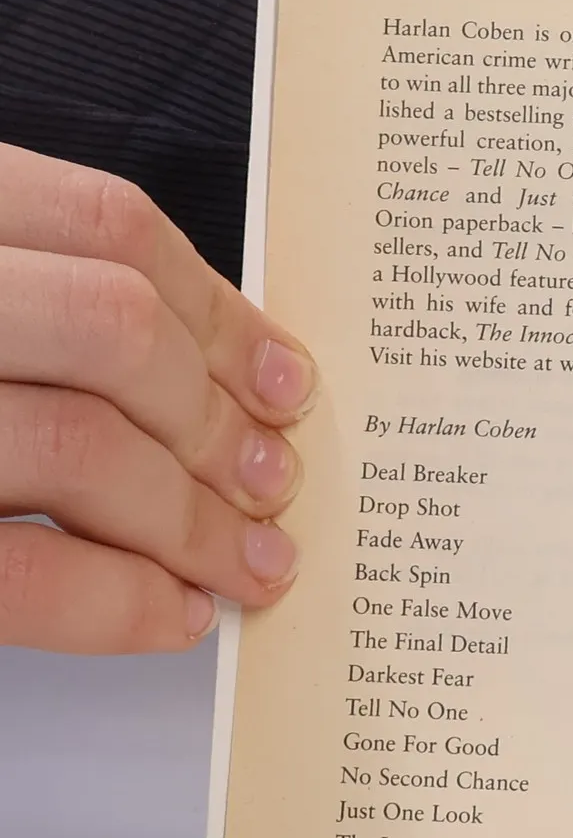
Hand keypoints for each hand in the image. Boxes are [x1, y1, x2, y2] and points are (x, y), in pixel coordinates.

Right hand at [0, 143, 316, 652]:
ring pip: (82, 447)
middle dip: (218, 420)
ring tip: (249, 560)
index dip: (220, 309)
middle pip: (115, 332)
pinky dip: (119, 602)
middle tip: (273, 480)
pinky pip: (19, 571)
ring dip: (194, 520)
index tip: (281, 376)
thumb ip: (20, 287)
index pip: (103, 223)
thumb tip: (204, 357)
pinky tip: (170, 614)